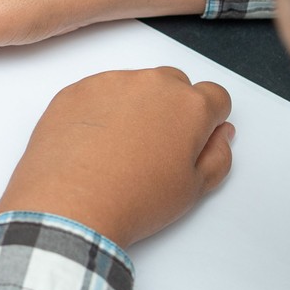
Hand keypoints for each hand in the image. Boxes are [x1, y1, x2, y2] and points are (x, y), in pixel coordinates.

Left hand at [0, 68, 233, 247]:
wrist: (69, 207)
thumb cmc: (132, 200)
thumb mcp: (193, 190)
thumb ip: (218, 155)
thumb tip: (220, 135)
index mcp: (189, 106)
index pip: (215, 97)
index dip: (207, 121)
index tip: (193, 140)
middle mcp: (152, 84)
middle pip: (174, 86)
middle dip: (171, 110)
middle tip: (154, 149)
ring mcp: (110, 83)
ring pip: (133, 87)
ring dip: (133, 108)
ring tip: (117, 151)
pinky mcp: (75, 90)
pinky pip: (96, 93)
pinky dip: (98, 111)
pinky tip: (90, 146)